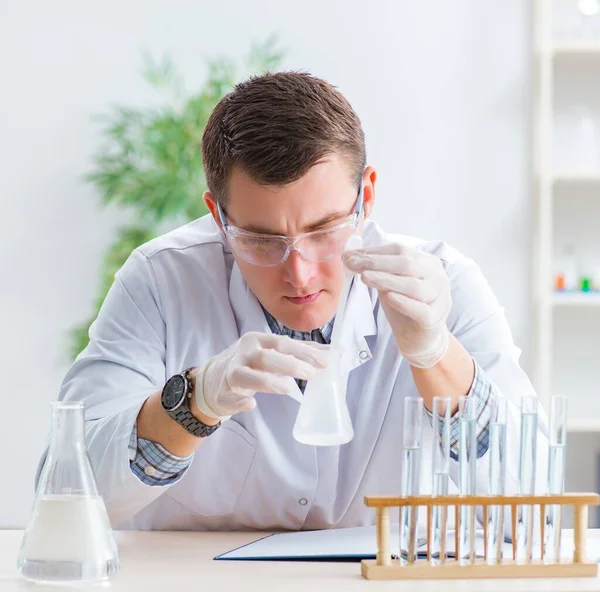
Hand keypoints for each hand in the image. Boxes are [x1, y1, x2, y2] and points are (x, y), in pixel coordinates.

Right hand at [195, 332, 328, 418]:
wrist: (212, 379)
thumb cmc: (249, 363)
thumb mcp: (270, 351)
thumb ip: (298, 351)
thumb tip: (330, 352)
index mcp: (258, 340)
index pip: (283, 342)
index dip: (304, 351)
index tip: (325, 361)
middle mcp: (244, 352)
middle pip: (267, 357)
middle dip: (290, 364)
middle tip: (311, 374)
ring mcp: (231, 372)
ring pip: (247, 375)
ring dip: (268, 382)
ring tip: (288, 388)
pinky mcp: (223, 393)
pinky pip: (232, 397)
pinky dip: (241, 401)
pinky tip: (251, 404)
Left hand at [344, 243, 451, 367]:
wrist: (417, 338)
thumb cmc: (403, 307)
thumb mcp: (388, 284)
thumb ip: (376, 270)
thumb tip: (350, 256)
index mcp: (427, 262)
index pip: (400, 250)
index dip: (375, 252)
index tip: (351, 256)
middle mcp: (437, 276)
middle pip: (407, 264)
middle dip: (377, 263)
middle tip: (354, 264)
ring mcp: (440, 297)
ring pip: (414, 286)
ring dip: (387, 280)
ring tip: (365, 278)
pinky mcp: (435, 319)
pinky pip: (421, 309)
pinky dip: (404, 302)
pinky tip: (389, 297)